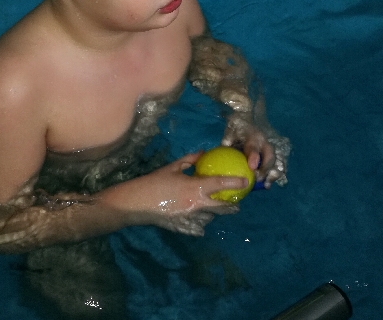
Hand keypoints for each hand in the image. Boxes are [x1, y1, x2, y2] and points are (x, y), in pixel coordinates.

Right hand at [102, 153, 246, 235]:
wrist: (136, 203)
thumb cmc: (154, 181)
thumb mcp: (172, 167)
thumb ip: (190, 161)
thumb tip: (203, 154)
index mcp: (194, 187)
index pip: (220, 185)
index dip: (234, 183)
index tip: (245, 181)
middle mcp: (196, 204)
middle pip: (221, 207)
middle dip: (231, 206)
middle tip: (236, 202)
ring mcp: (190, 218)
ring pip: (210, 217)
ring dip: (214, 213)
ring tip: (214, 208)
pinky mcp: (183, 227)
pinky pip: (198, 227)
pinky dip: (200, 223)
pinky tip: (199, 219)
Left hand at [222, 112, 286, 186]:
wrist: (246, 121)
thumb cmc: (236, 130)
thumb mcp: (229, 133)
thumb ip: (226, 143)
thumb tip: (219, 154)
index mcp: (253, 136)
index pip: (254, 146)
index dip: (254, 156)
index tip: (252, 167)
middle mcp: (264, 142)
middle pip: (269, 156)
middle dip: (266, 169)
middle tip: (258, 179)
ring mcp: (269, 149)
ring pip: (275, 161)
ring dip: (273, 173)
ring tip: (266, 185)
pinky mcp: (271, 155)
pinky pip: (277, 165)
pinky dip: (273, 175)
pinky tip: (267, 185)